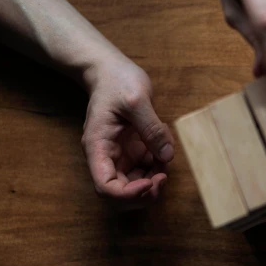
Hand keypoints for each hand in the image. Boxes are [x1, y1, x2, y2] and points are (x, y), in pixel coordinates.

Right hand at [81, 59, 173, 209]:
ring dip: (154, 181)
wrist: (110, 70)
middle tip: (164, 177)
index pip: (106, 187)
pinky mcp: (132, 152)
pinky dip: (157, 169)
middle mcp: (107, 157)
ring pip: (135, 185)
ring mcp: (120, 156)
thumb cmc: (116, 81)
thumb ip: (151, 128)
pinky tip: (164, 152)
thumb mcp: (136, 99)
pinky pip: (145, 170)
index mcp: (98, 147)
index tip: (149, 183)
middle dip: (144, 193)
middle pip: (120, 194)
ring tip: (166, 161)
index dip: (127, 195)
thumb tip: (166, 156)